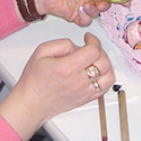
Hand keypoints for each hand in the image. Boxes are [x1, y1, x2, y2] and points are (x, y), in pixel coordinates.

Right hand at [0, 32, 114, 140]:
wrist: (32, 103)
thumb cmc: (34, 80)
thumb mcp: (41, 52)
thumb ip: (62, 44)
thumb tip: (77, 46)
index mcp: (66, 68)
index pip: (93, 51)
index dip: (93, 41)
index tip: (88, 38)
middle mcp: (78, 81)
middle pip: (103, 62)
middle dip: (99, 50)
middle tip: (90, 47)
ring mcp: (84, 92)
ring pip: (109, 75)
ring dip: (106, 64)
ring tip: (96, 60)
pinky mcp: (86, 98)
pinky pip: (105, 87)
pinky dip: (106, 77)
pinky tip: (98, 72)